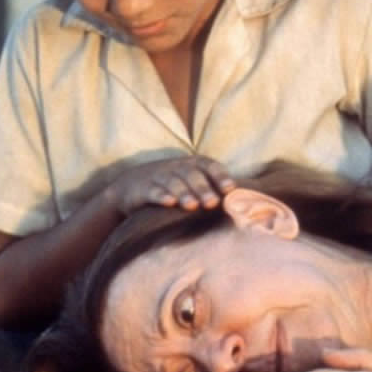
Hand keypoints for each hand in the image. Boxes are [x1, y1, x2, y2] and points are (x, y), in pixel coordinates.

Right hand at [110, 156, 235, 213]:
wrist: (130, 186)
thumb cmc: (172, 187)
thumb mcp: (191, 183)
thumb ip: (213, 190)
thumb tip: (241, 206)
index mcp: (193, 165)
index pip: (209, 165)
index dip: (220, 175)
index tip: (230, 189)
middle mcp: (177, 167)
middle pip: (192, 175)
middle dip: (203, 188)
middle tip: (212, 203)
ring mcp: (159, 176)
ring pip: (173, 182)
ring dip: (183, 193)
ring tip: (191, 206)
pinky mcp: (141, 188)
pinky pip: (152, 190)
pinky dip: (160, 195)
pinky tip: (168, 202)